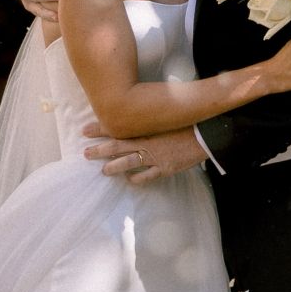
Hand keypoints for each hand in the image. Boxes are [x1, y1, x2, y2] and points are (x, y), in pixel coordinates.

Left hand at [82, 122, 207, 182]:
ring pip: (129, 162)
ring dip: (114, 167)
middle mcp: (147, 141)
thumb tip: (137, 111)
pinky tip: (130, 180)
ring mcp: (155, 156)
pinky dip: (137, 179)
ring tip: (102, 171)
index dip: (100, 129)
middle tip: (85, 152)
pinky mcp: (165, 168)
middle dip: (100, 149)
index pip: (118, 127)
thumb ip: (150, 115)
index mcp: (146, 126)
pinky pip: (147, 176)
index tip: (84, 130)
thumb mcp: (165, 115)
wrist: (205, 133)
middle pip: (118, 145)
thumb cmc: (187, 121)